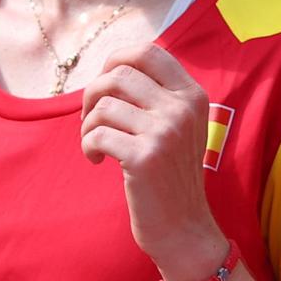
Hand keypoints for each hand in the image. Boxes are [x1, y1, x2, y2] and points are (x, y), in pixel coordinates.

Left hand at [80, 44, 227, 280]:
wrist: (183, 228)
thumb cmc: (170, 176)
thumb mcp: (177, 127)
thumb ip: (156, 95)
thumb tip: (109, 68)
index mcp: (192, 95)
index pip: (147, 52)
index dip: (116, 59)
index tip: (105, 83)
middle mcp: (182, 109)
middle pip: (118, 74)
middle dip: (93, 93)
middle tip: (92, 118)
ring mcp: (166, 132)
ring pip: (104, 105)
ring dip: (88, 124)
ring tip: (95, 144)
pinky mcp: (145, 157)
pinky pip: (96, 134)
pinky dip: (88, 146)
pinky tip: (97, 160)